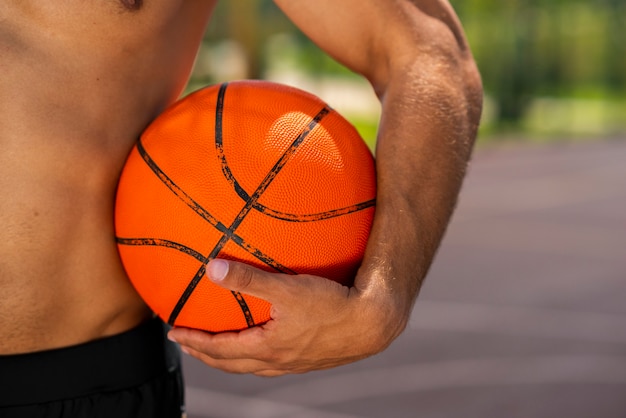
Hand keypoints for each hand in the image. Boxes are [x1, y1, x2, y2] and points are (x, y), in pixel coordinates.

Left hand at [167, 258, 407, 375]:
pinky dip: (256, 357)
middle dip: (206, 355)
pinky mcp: (310, 359)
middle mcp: (277, 361)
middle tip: (188, 345)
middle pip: (231, 364)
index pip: (220, 349)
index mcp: (267, 347)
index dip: (194, 342)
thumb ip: (248, 279)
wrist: (372, 323)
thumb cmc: (331, 304)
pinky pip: (273, 363)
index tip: (174, 333)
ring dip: (230, 359)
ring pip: (252, 367)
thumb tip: (211, 267)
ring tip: (220, 349)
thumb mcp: (287, 288)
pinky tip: (266, 343)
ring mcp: (294, 364)